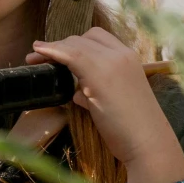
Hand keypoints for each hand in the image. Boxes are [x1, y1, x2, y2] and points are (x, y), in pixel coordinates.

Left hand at [30, 28, 183, 177]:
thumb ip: (95, 91)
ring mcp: (113, 62)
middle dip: (60, 45)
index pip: (97, 38)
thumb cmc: (132, 129)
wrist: (149, 144)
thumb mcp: (113, 101)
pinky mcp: (100, 75)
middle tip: (39, 56)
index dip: (74, 43)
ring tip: (34, 58)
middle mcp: (123, 55)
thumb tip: (76, 93)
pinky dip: (52, 51)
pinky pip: (71, 54)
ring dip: (52, 49)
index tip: (55, 52)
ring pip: (75, 44)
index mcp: (130, 58)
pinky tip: (39, 54)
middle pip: (83, 38)